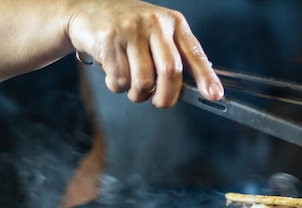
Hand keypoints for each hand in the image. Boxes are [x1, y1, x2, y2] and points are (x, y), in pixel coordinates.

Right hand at [67, 0, 222, 107]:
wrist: (86, 10)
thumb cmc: (129, 29)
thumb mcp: (158, 34)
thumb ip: (176, 57)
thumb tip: (198, 90)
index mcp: (173, 23)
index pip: (195, 54)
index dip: (206, 77)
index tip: (215, 95)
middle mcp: (155, 23)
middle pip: (170, 71)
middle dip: (166, 96)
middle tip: (160, 103)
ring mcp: (130, 29)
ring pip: (143, 81)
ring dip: (138, 94)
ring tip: (133, 86)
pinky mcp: (108, 39)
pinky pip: (120, 79)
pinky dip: (118, 87)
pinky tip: (115, 73)